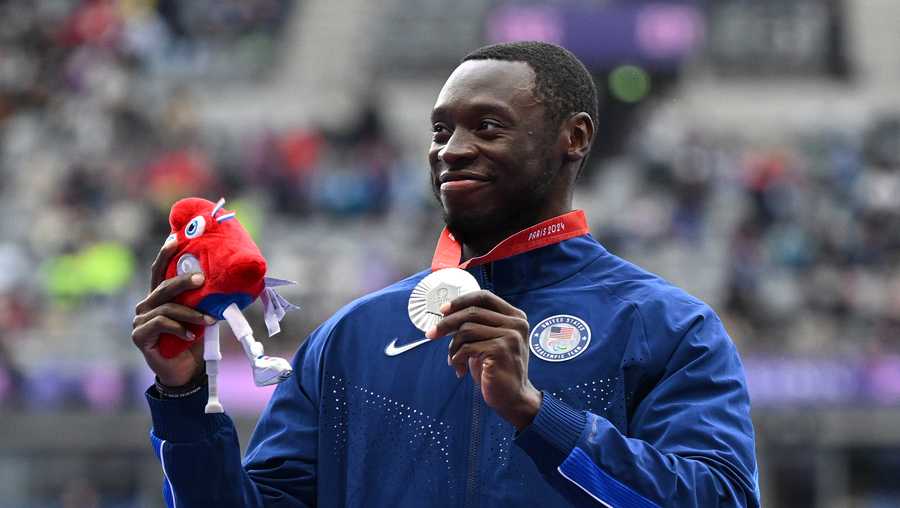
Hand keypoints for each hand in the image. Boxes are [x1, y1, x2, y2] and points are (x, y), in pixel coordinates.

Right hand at [132, 240, 213, 386]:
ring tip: (209, 321)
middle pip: (163, 286)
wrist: (184, 371)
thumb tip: (226, 285)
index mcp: (159, 297)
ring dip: (191, 313)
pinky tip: (191, 336)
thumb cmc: (192, 341)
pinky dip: (180, 328)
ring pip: (166, 307)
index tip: (174, 239)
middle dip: (183, 281)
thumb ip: (202, 302)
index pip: (159, 271)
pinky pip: (161, 324)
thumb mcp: (199, 317)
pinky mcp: (139, 336)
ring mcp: (140, 320)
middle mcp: (146, 305)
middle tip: (202, 279)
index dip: (165, 255)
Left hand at [426, 290, 541, 429]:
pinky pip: (467, 347)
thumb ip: (478, 325)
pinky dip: (457, 358)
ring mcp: (510, 336)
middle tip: (431, 334)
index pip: (484, 297)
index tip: (442, 310)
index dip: (460, 301)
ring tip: (455, 361)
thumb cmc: (497, 369)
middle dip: (446, 323)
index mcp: (514, 316)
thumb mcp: (490, 340)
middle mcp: (516, 323)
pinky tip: (460, 369)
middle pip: (472, 312)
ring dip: (453, 347)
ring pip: (466, 330)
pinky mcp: (500, 350)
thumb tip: (446, 313)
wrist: (513, 398)